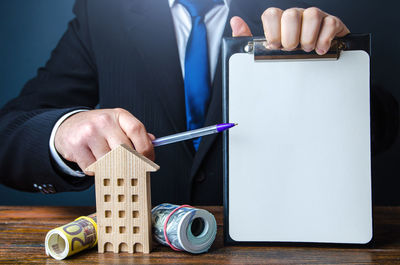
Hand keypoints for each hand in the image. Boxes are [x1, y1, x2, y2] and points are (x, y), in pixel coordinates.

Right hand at [55, 108, 154, 174]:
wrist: (68, 126)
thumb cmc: (99, 127)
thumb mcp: (118, 124)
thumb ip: (135, 133)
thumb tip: (153, 142)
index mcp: (119, 115)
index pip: (138, 130)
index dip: (147, 148)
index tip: (149, 160)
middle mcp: (104, 121)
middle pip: (125, 149)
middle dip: (131, 163)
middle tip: (132, 169)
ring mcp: (89, 133)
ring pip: (110, 161)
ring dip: (112, 168)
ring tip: (109, 162)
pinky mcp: (76, 146)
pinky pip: (94, 168)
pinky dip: (97, 170)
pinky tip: (94, 161)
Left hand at [230, 7, 349, 54]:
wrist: (311, 72)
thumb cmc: (287, 59)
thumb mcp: (264, 52)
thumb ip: (247, 39)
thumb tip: (235, 21)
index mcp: (279, 22)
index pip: (271, 14)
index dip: (272, 32)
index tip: (275, 46)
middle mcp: (296, 17)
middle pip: (291, 14)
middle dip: (290, 37)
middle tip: (291, 50)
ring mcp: (315, 18)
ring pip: (312, 14)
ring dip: (308, 37)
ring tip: (307, 50)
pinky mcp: (332, 24)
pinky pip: (330, 22)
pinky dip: (325, 38)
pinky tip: (321, 50)